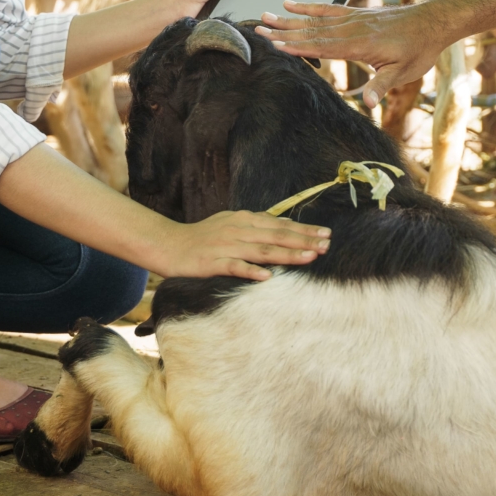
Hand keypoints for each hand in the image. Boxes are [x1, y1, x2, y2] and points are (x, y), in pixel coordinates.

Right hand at [150, 209, 330, 280]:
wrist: (168, 244)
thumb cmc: (202, 238)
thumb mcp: (230, 224)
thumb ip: (254, 227)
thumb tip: (282, 227)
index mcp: (243, 219)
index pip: (280, 224)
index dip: (303, 229)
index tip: (325, 234)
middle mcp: (238, 229)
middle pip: (276, 235)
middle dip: (304, 240)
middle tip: (327, 245)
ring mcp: (225, 246)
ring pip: (262, 250)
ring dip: (287, 254)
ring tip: (309, 257)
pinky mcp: (212, 262)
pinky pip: (234, 267)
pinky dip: (251, 271)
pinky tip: (267, 276)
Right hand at [260, 0, 454, 106]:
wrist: (432, 22)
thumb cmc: (419, 48)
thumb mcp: (404, 72)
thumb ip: (382, 85)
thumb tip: (369, 104)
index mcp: (361, 45)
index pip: (323, 46)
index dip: (298, 45)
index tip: (275, 44)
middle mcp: (353, 28)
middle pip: (312, 30)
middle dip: (284, 30)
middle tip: (258, 29)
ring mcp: (353, 18)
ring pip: (316, 19)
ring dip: (289, 18)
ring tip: (266, 16)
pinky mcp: (356, 13)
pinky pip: (328, 8)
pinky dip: (309, 6)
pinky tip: (292, 4)